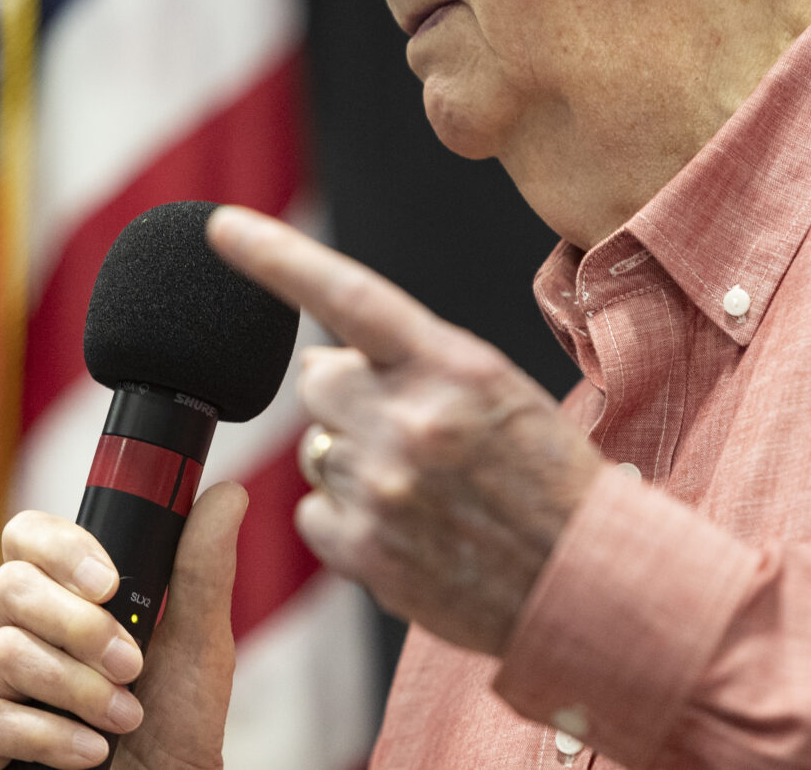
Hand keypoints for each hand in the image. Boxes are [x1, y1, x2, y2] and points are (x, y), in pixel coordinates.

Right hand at [0, 484, 247, 769]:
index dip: (62, 547)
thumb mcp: (198, 644)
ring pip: (0, 652)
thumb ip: (202, 571)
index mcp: (55, 601)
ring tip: (124, 717)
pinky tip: (91, 753)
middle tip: (131, 664)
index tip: (111, 582)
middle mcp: (7, 635)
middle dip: (79, 625)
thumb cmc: (172, 726)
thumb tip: (227, 495)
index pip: (27, 538)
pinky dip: (51, 736)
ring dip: (77, 687)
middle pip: (9, 586)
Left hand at [207, 206, 604, 655]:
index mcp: (454, 366)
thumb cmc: (549, 481)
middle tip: (402, 429)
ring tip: (424, 492)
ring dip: (355, 463)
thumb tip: (320, 364)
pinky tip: (407, 533)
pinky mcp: (365, 551)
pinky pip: (313, 516)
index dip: (277, 259)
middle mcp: (411, 420)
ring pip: (317, 451)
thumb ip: (414, 367)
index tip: (222, 228)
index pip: (350, 295)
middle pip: (316, 381)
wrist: (588, 581)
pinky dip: (348, 522)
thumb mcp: (500, 393)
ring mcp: (383, 488)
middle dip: (344, 396)